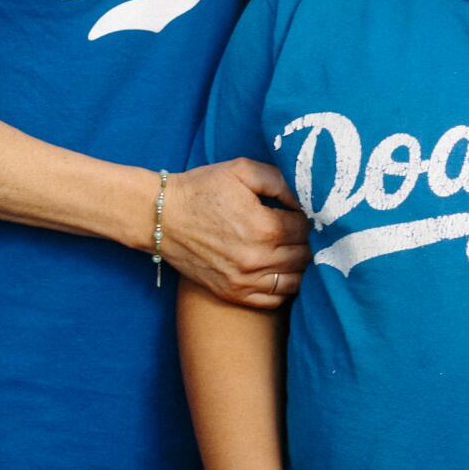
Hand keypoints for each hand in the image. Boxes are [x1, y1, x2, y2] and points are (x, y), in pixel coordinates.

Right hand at [159, 160, 308, 309]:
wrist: (160, 217)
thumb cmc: (201, 189)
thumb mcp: (242, 170)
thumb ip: (280, 180)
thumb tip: (307, 199)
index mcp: (264, 227)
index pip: (306, 229)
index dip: (308, 219)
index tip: (300, 213)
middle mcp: (257, 259)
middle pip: (304, 256)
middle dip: (307, 241)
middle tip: (299, 231)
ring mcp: (244, 281)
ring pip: (295, 280)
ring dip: (299, 265)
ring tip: (292, 250)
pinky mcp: (233, 294)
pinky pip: (275, 299)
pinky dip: (284, 287)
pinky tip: (280, 271)